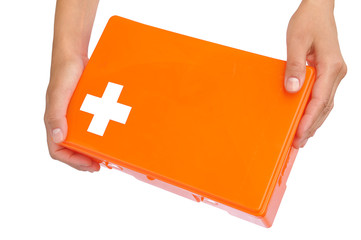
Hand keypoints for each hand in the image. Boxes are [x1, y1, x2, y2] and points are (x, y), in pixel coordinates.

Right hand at [44, 56, 99, 171]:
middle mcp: (62, 121)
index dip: (73, 162)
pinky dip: (96, 135)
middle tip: (100, 164)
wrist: (75, 54)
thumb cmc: (64, 72)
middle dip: (83, 160)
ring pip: (79, 139)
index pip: (58, 150)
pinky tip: (108, 136)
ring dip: (90, 150)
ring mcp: (73, 116)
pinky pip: (88, 126)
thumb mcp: (60, 94)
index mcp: (54, 121)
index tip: (91, 165)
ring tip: (104, 156)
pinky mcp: (83, 109)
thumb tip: (58, 138)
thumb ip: (56, 115)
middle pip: (70, 149)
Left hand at [284, 0, 346, 147]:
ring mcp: (335, 74)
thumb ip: (294, 65)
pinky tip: (307, 119)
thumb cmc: (308, 21)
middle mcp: (337, 72)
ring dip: (314, 121)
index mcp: (331, 66)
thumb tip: (293, 89)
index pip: (320, 100)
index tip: (300, 133)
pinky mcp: (329, 73)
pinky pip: (323, 96)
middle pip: (325, 106)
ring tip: (302, 136)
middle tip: (298, 142)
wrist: (318, 9)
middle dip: (311, 126)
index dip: (309, 119)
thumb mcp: (295, 41)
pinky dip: (315, 110)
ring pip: (326, 104)